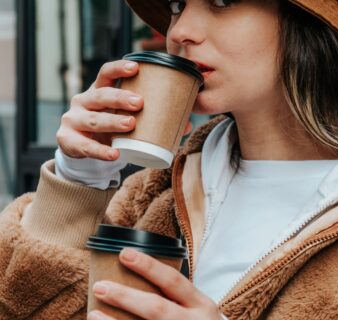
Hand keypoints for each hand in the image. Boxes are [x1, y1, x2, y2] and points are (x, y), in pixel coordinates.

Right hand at [56, 60, 192, 160]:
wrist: (83, 149)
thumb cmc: (110, 129)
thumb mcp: (125, 119)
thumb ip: (152, 120)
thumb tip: (187, 125)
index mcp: (98, 91)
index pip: (105, 73)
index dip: (119, 68)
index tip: (136, 67)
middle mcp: (83, 101)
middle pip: (101, 95)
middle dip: (120, 97)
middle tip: (140, 103)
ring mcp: (73, 120)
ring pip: (93, 119)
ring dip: (112, 122)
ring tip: (131, 124)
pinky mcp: (68, 140)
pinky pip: (85, 147)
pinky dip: (101, 151)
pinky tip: (114, 154)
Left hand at [87, 248, 222, 319]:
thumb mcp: (200, 308)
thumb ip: (179, 297)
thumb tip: (139, 278)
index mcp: (201, 305)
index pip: (172, 280)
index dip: (148, 266)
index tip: (123, 254)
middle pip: (156, 308)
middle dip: (126, 297)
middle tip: (100, 286)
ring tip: (93, 314)